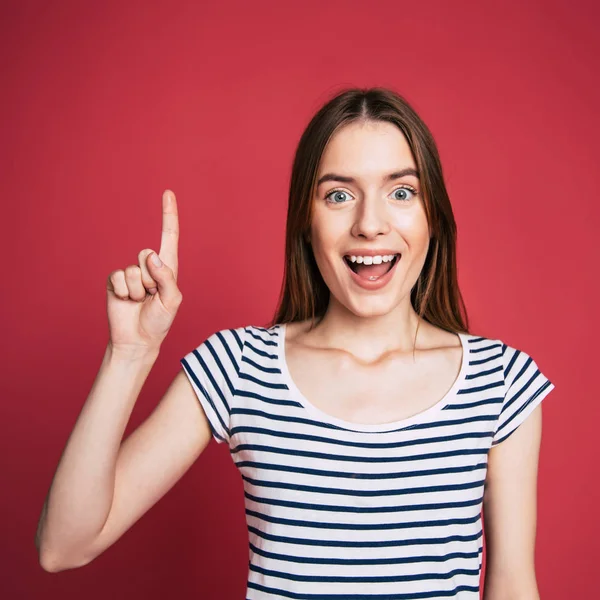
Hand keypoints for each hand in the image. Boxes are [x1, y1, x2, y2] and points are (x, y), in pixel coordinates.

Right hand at [106, 190, 181, 355]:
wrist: (137, 339)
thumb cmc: (159, 321)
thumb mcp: (172, 301)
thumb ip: (166, 278)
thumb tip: (151, 256)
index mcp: (168, 268)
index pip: (169, 236)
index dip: (168, 214)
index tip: (168, 192)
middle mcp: (149, 267)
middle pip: (148, 254)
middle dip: (151, 279)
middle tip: (151, 297)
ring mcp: (131, 273)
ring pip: (133, 270)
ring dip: (138, 290)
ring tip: (140, 302)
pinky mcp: (116, 281)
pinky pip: (119, 278)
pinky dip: (124, 293)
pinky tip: (126, 302)